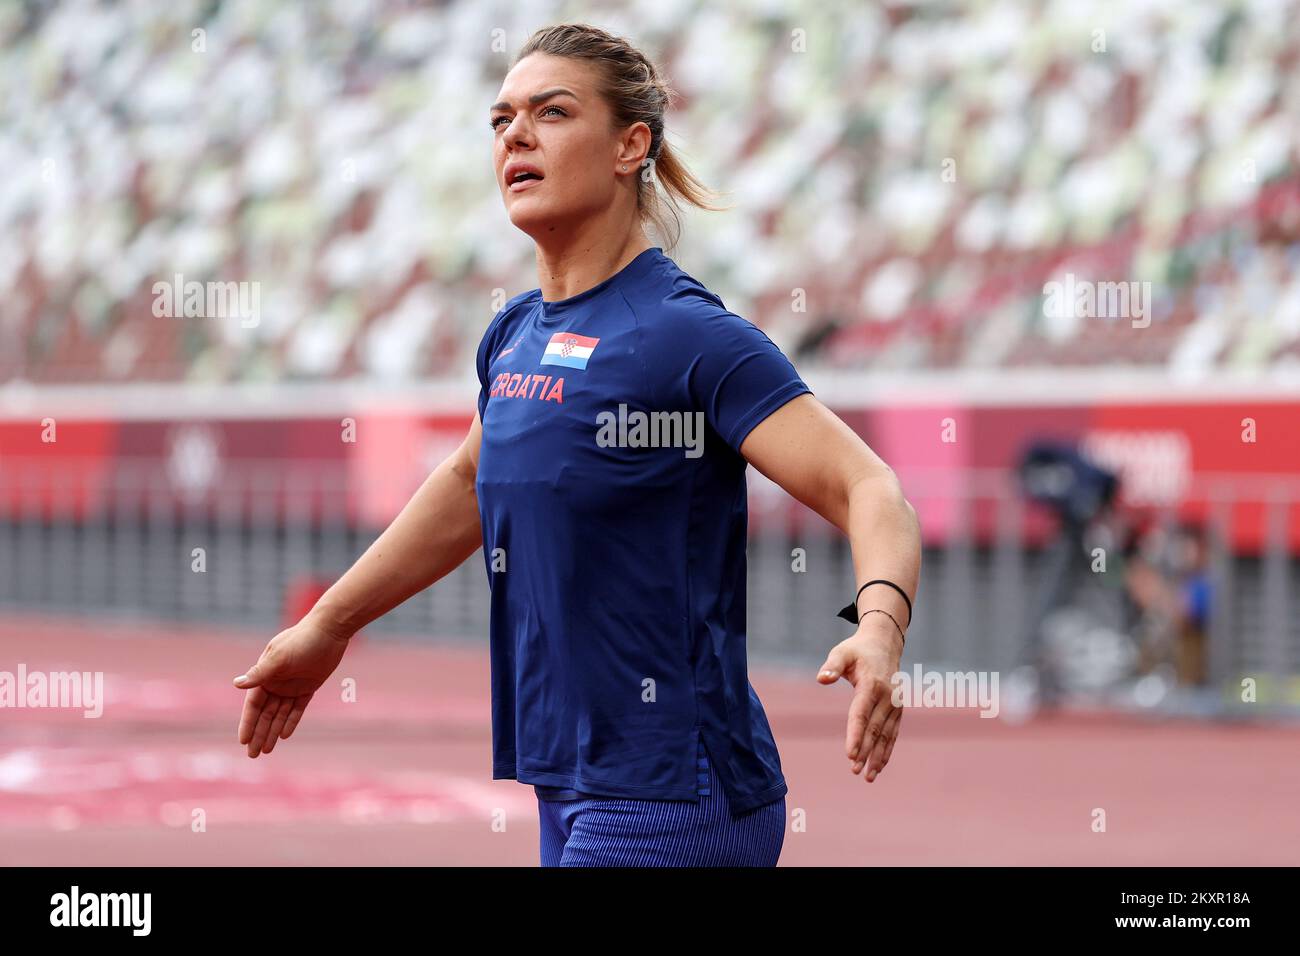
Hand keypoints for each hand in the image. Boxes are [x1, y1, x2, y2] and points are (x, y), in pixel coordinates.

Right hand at [233, 615, 351, 757]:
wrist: (329, 630)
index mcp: (265, 674)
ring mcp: (292, 685)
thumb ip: (260, 673)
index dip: (248, 723)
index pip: (253, 705)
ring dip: (273, 731)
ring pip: (280, 714)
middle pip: (265, 713)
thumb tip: (236, 684)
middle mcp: (276, 681)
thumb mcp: (279, 658)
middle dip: (259, 733)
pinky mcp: (309, 686)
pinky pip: (297, 708)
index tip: (243, 741)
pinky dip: (291, 721)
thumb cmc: (302, 640)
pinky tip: (284, 735)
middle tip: (253, 755)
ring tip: (266, 750)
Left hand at [816, 617, 903, 782]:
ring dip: (877, 756)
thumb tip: (821, 679)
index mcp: (872, 684)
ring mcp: (895, 705)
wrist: (884, 644)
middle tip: (854, 770)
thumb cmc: (857, 650)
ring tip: (868, 777)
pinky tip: (879, 766)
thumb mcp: (842, 652)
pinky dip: (887, 750)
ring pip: (886, 735)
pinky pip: (892, 733)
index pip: (861, 714)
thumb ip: (832, 666)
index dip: (855, 735)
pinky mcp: (898, 710)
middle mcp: (888, 697)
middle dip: (865, 751)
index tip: (850, 754)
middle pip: (874, 729)